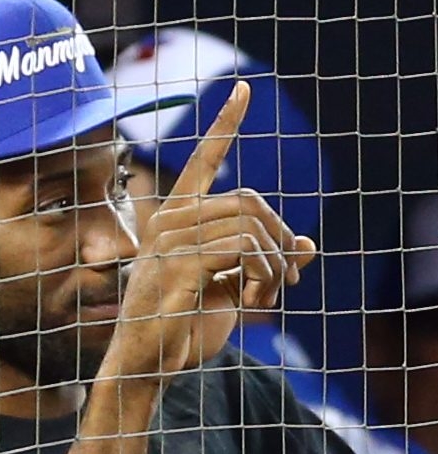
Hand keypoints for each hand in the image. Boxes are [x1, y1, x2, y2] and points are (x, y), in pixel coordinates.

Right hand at [102, 81, 316, 378]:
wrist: (145, 364)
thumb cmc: (181, 327)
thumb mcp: (232, 291)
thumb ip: (263, 263)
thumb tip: (307, 244)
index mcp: (176, 220)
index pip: (203, 161)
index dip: (225, 124)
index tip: (244, 89)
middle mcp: (169, 222)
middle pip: (250, 201)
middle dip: (282, 239)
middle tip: (288, 277)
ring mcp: (170, 242)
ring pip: (252, 228)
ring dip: (277, 266)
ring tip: (271, 295)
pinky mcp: (178, 266)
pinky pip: (244, 251)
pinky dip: (266, 276)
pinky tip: (257, 299)